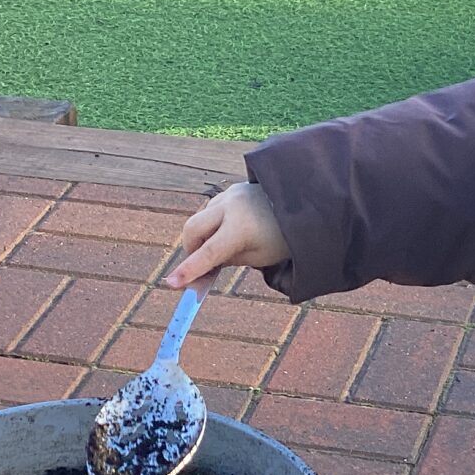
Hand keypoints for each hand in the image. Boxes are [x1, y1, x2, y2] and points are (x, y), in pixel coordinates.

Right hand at [165, 181, 290, 290]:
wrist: (304, 202)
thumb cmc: (283, 236)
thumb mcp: (259, 257)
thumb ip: (228, 259)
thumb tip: (202, 265)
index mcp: (241, 228)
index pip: (208, 253)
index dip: (189, 270)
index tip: (171, 284)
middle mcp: (231, 207)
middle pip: (192, 230)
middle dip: (191, 250)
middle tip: (201, 266)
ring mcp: (229, 194)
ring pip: (201, 219)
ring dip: (204, 237)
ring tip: (227, 248)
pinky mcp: (231, 190)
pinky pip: (212, 210)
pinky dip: (215, 224)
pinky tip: (234, 230)